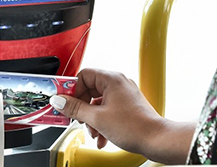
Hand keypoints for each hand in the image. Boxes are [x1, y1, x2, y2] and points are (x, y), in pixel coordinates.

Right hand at [49, 68, 163, 155]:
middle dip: (82, 108)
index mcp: (111, 79)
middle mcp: (118, 84)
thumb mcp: (97, 118)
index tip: (65, 102)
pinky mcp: (127, 106)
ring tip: (93, 132)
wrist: (156, 140)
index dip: (72, 90)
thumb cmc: (134, 127)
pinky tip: (101, 137)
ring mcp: (124, 95)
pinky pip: (108, 110)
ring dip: (92, 119)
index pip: (83, 76)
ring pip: (98, 103)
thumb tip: (60, 101)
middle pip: (89, 90)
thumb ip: (75, 108)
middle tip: (77, 119)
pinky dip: (102, 122)